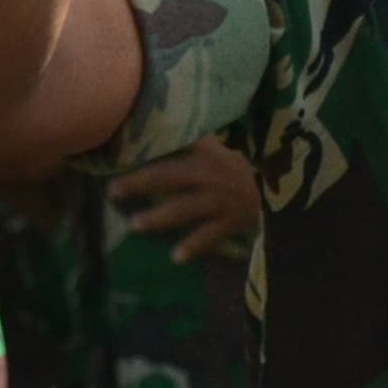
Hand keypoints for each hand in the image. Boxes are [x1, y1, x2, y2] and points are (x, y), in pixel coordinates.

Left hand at [107, 139, 264, 261]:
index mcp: (205, 153)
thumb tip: (153, 130)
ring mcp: (220, 200)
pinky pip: (209, 236)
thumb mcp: (215, 150)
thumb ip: (189, 142)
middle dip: (140, 183)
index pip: (172, 146)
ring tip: (135, 225)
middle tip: (113, 191)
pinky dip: (193, 247)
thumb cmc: (234, 169)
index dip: (146, 148)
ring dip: (159, 217)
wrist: (274, 192)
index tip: (117, 151)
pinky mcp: (231, 222)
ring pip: (185, 208)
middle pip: (169, 177)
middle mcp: (210, 175)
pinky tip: (175, 257)